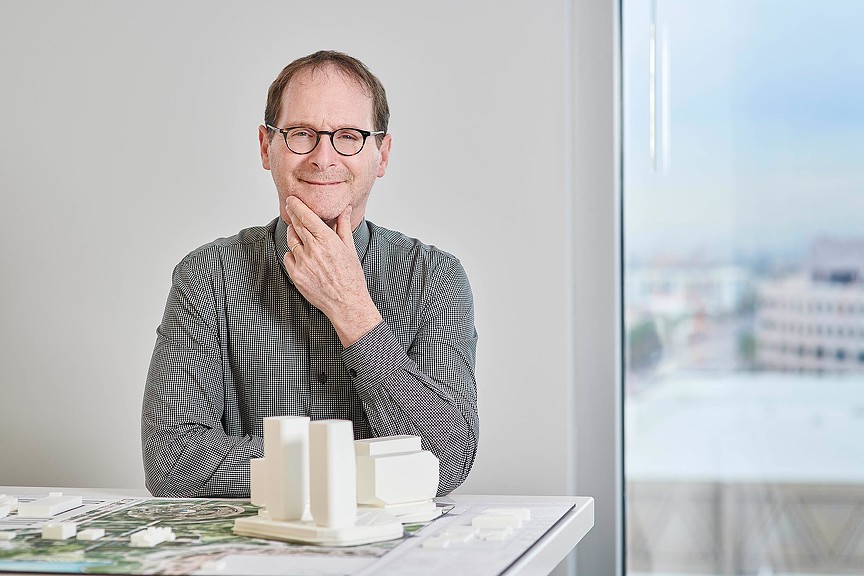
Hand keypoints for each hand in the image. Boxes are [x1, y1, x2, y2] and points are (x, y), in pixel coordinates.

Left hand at [283, 197, 382, 346]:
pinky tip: (302, 256)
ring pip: (291, 241)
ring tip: (298, 234)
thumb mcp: (350, 249)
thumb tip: (344, 209)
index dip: (296, 206)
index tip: (291, 200)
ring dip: (293, 234)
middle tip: (290, 209)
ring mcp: (302, 263)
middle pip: (296, 226)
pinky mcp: (296, 275)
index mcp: (327, 241)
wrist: (347, 303)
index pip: (306, 217)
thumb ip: (343, 227)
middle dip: (292, 215)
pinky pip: (288, 258)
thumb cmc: (351, 278)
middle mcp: (313, 250)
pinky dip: (293, 254)